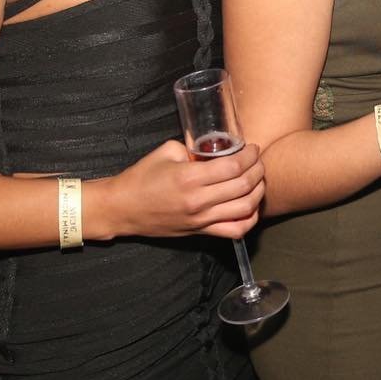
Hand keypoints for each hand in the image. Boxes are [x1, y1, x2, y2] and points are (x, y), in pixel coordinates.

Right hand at [99, 139, 265, 240]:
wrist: (121, 209)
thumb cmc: (142, 177)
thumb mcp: (167, 151)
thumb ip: (194, 149)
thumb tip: (216, 147)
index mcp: (190, 178)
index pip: (233, 167)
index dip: (250, 156)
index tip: (253, 148)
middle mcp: (198, 201)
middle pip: (244, 186)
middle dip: (258, 170)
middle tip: (258, 160)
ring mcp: (200, 220)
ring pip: (244, 209)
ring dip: (258, 192)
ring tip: (258, 179)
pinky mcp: (199, 232)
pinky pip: (234, 231)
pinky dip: (249, 219)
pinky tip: (250, 206)